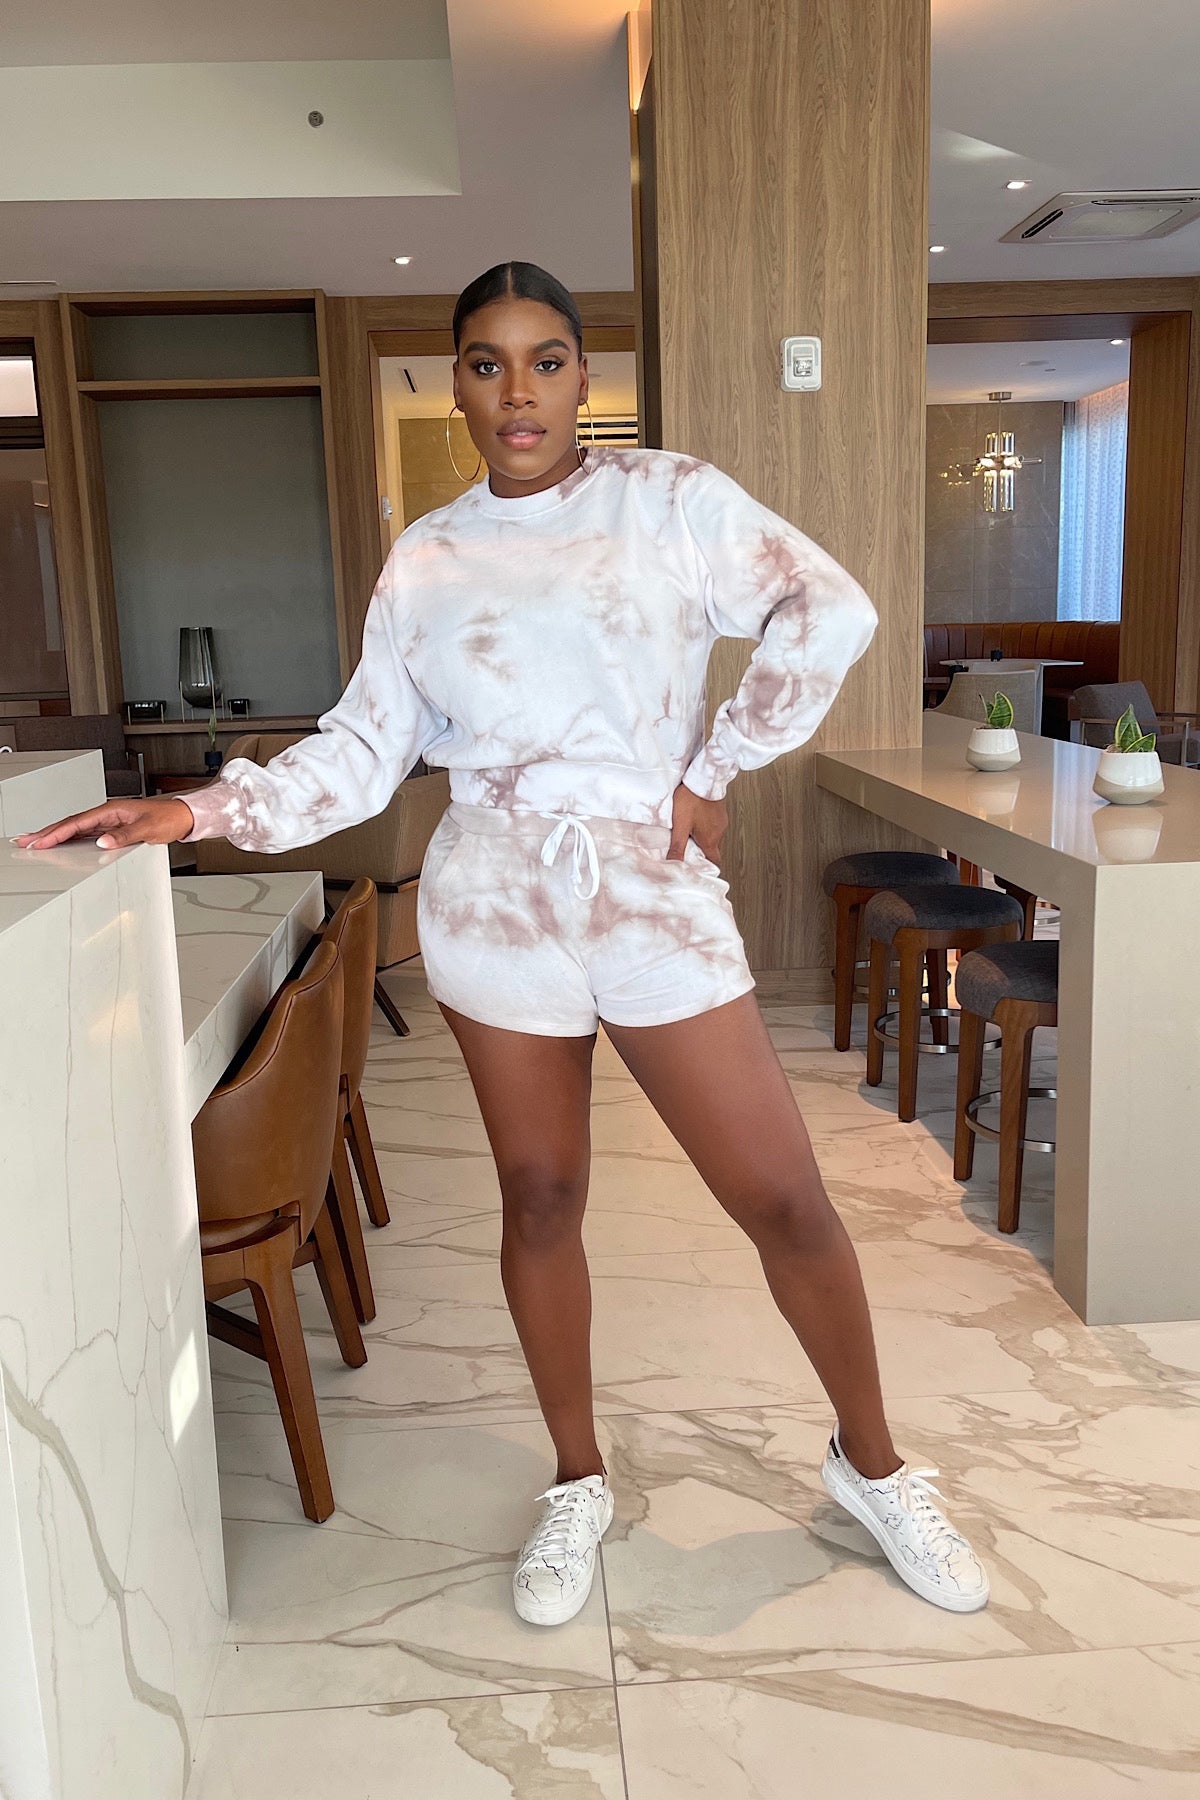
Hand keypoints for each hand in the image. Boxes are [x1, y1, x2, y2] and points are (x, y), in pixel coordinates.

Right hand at [12, 796, 195, 851]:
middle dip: (46, 832)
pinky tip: (60, 844)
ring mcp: (108, 821)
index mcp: (111, 810)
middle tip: (25, 841)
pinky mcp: (113, 829)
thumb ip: (124, 837)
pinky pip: (85, 833)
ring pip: (75, 828)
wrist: (183, 817)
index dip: (56, 833)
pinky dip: (70, 838)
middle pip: (70, 823)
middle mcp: (107, 814)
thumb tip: (102, 843)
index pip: (77, 822)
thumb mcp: (147, 829)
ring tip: (35, 842)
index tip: (40, 841)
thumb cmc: (168, 818)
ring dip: (55, 835)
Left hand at [667, 782, 727, 863]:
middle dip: (701, 852)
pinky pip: (714, 824)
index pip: (714, 861)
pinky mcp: (720, 812)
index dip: (706, 866)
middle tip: (688, 849)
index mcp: (710, 840)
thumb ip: (677, 846)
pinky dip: (705, 826)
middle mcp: (719, 832)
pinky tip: (696, 819)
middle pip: (712, 850)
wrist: (703, 778)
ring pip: (712, 836)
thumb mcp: (680, 825)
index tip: (698, 868)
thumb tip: (673, 864)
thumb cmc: (692, 799)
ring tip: (689, 833)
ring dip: (702, 837)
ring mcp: (721, 821)